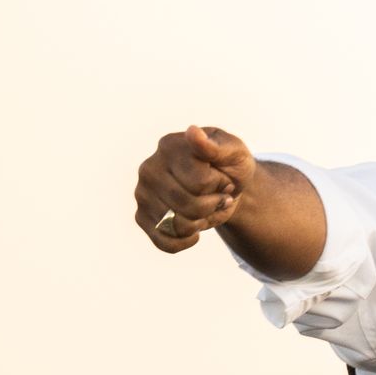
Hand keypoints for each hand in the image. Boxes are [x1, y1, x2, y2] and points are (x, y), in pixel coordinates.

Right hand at [133, 125, 255, 252]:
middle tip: (218, 194)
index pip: (201, 181)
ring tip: (206, 207)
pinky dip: (186, 241)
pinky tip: (194, 229)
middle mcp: (149, 169)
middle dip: (213, 205)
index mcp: (170, 147)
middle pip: (188, 205)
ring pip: (177, 225)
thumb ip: (215, 146)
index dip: (220, 184)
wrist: (226, 187)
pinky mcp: (142, 218)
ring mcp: (142, 194)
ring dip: (202, 221)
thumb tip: (193, 132)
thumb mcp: (234, 151)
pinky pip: (164, 242)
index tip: (223, 175)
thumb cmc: (230, 165)